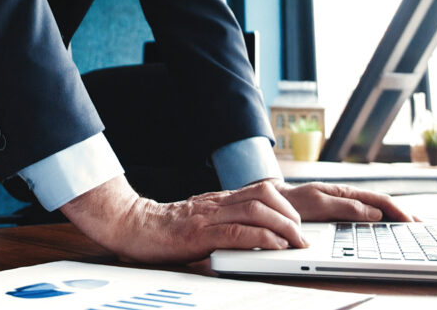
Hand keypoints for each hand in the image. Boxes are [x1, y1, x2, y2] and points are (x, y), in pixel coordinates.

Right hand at [60, 175, 307, 263]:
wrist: (133, 225)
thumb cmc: (166, 228)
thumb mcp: (201, 219)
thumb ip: (224, 222)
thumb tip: (252, 236)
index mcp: (220, 199)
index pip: (261, 189)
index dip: (285, 203)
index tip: (298, 221)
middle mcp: (219, 202)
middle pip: (265, 195)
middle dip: (290, 213)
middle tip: (302, 234)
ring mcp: (210, 215)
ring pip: (257, 209)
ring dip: (283, 226)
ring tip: (295, 243)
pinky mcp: (201, 233)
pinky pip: (238, 231)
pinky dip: (262, 238)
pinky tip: (274, 247)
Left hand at [269, 180, 416, 222]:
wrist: (274, 201)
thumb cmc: (294, 202)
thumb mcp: (319, 202)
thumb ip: (346, 206)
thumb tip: (374, 214)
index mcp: (346, 192)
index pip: (379, 200)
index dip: (398, 210)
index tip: (412, 221)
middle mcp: (348, 197)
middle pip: (382, 204)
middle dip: (403, 213)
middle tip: (422, 226)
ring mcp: (345, 204)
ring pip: (376, 210)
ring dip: (395, 217)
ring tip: (411, 227)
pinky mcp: (340, 213)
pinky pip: (366, 216)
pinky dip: (382, 221)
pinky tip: (387, 228)